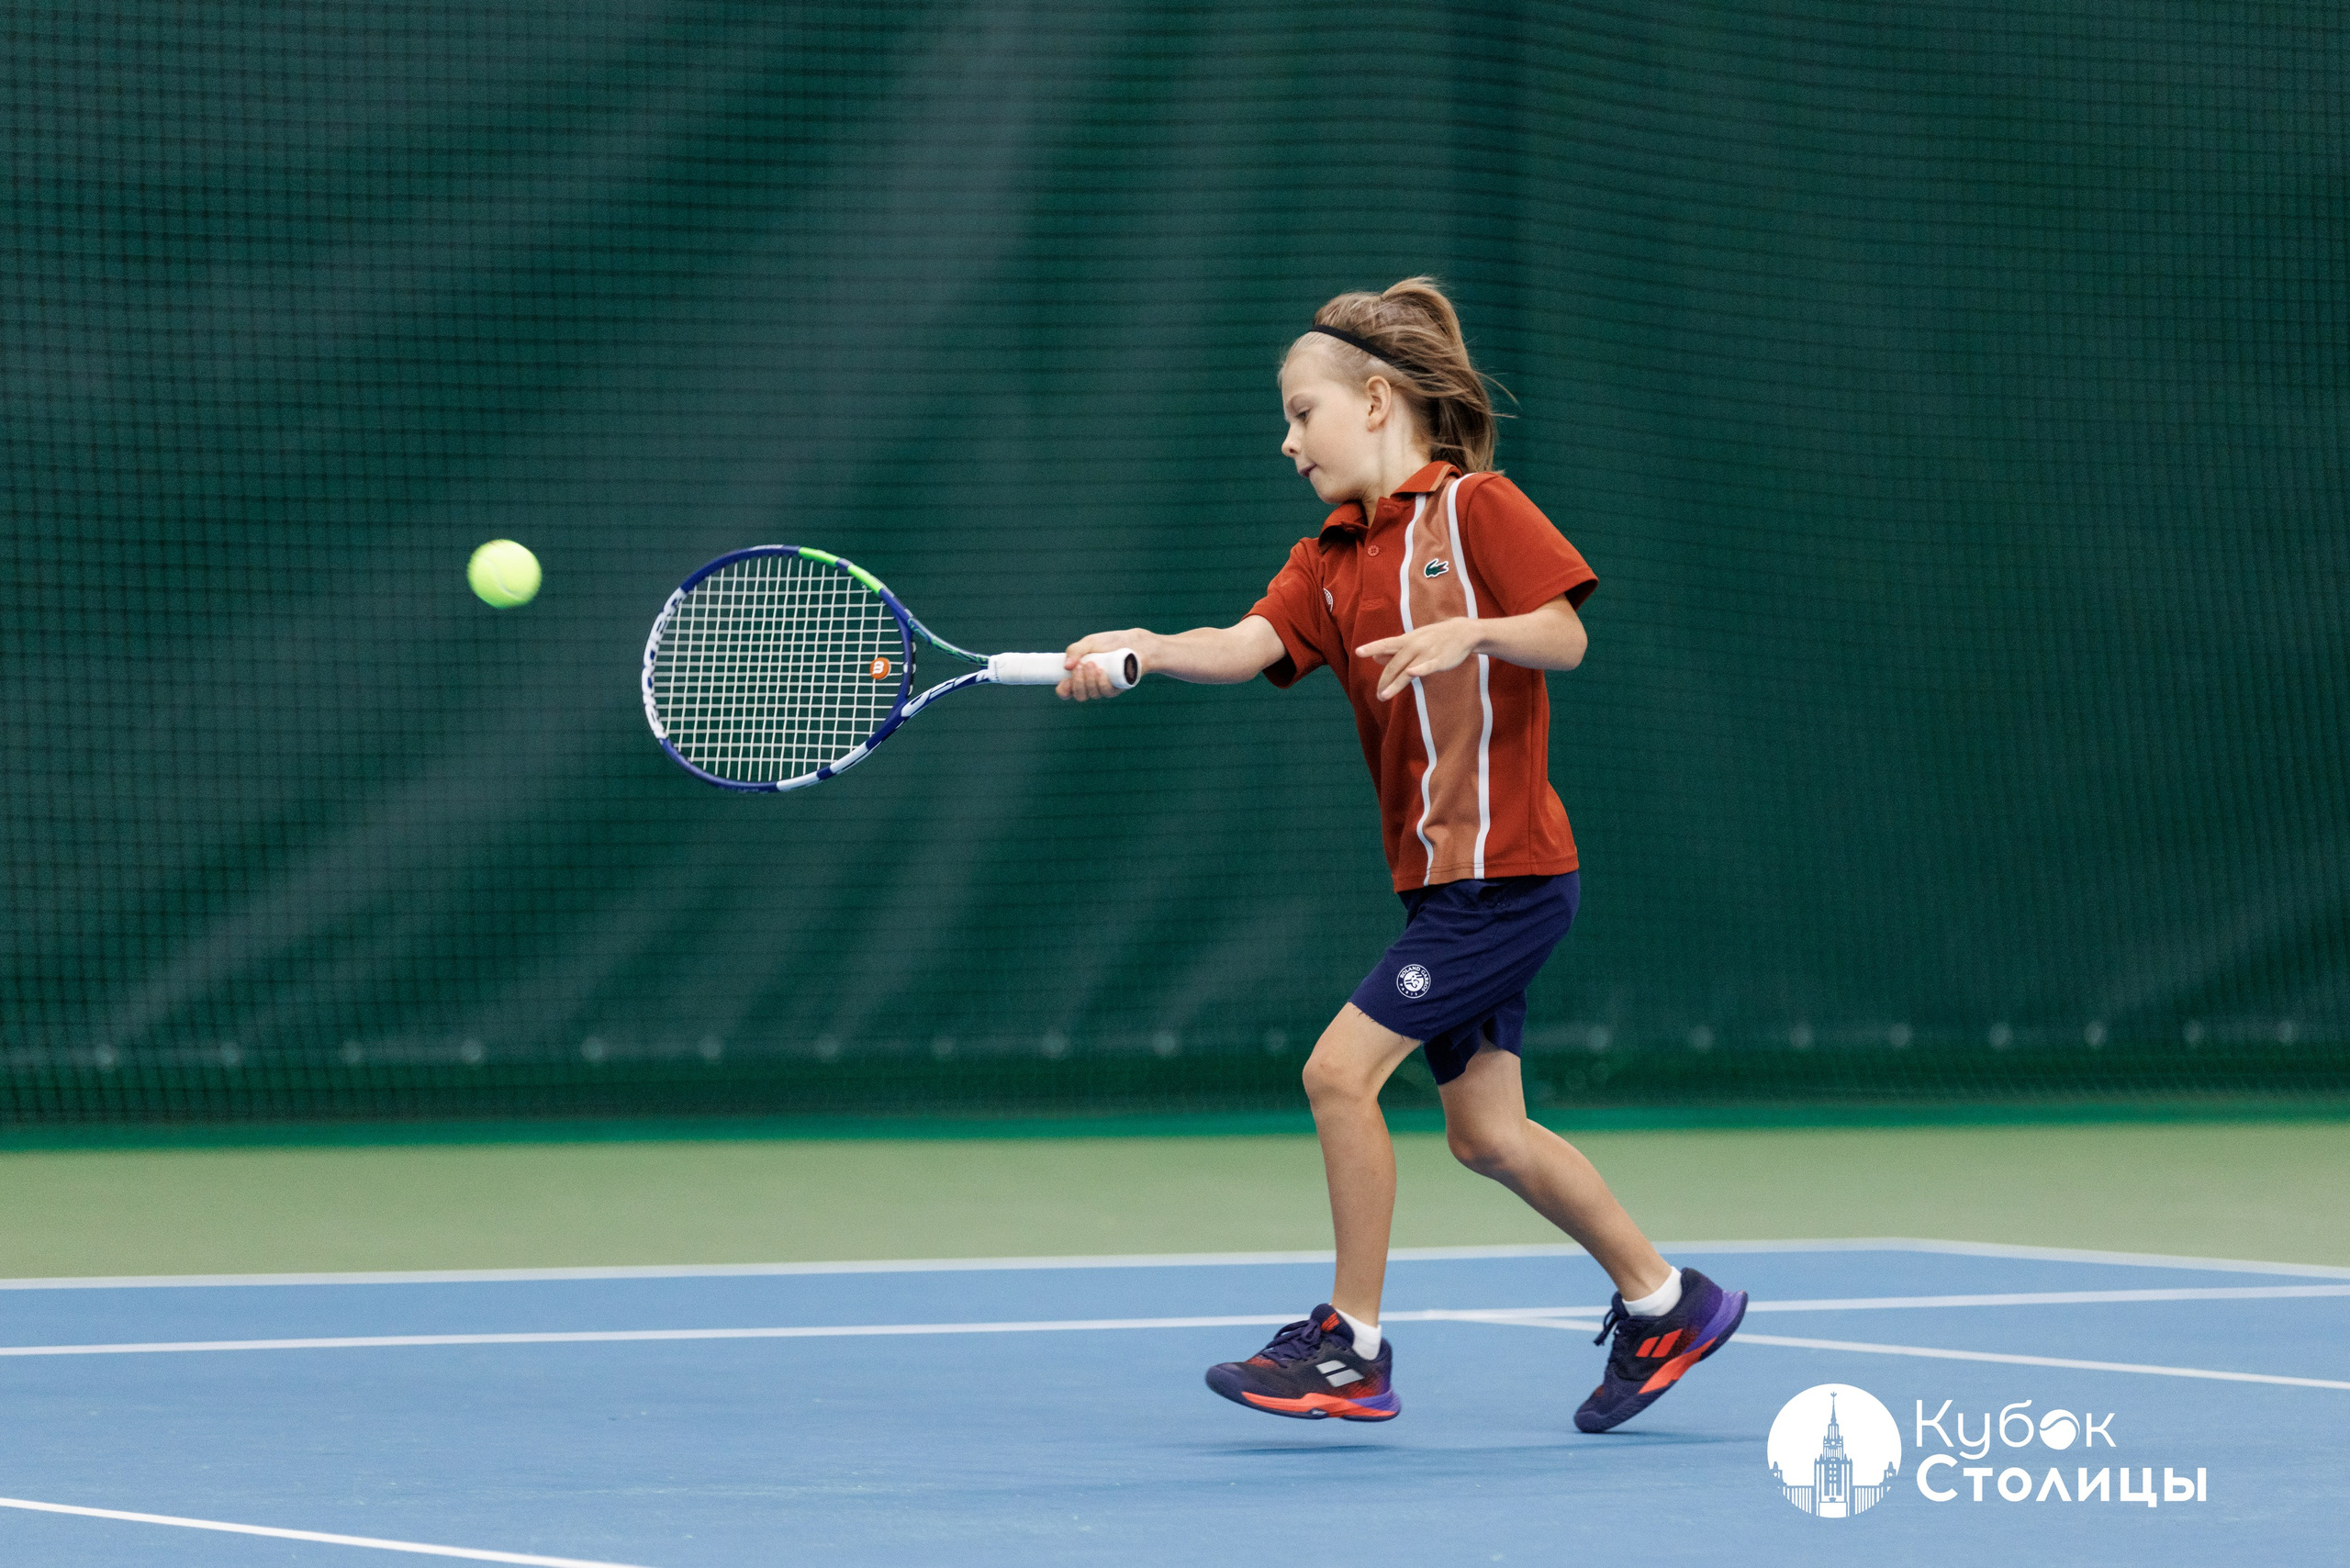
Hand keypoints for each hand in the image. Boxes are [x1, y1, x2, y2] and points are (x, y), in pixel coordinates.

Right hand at [1058, 629, 1153, 700]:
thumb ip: (1075, 650)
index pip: (1067, 691)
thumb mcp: (1089, 643)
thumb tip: (1066, 666)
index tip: (1063, 681)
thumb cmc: (1110, 643)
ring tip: (1092, 663)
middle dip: (1077, 682)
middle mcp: (1092, 685)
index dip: (1063, 691)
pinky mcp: (1118, 688)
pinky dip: (1102, 682)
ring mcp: (1105, 688)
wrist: (1135, 642)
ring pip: (1092, 694)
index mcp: (1081, 676)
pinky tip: (1102, 671)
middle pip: (1079, 695)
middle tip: (1080, 666)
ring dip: (1089, 680)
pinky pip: (1107, 692)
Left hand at [1356, 619, 1481, 701]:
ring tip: (1383, 695)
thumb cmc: (1434, 637)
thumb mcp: (1413, 640)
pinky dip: (1420, 669)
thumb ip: (1394, 651)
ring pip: (1407, 669)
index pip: (1386, 644)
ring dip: (1394, 683)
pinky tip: (1411, 673)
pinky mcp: (1440, 660)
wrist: (1462, 631)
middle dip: (1384, 681)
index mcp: (1406, 640)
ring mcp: (1427, 653)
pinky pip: (1428, 666)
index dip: (1372, 647)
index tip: (1358, 652)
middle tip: (1378, 695)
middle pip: (1395, 665)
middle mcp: (1414, 646)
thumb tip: (1375, 658)